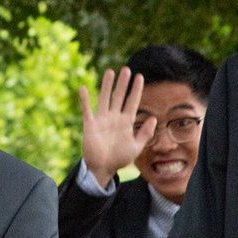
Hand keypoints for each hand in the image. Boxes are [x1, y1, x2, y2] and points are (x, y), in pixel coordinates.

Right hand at [79, 68, 156, 188]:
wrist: (103, 168)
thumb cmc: (119, 159)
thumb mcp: (136, 147)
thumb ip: (145, 133)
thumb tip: (153, 118)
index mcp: (126, 122)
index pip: (132, 102)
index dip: (136, 90)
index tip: (139, 76)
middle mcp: (114, 118)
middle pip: (119, 97)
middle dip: (122, 84)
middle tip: (126, 69)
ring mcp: (102, 120)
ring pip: (105, 99)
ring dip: (107, 86)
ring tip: (110, 72)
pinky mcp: (90, 125)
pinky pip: (87, 110)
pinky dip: (85, 100)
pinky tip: (83, 88)